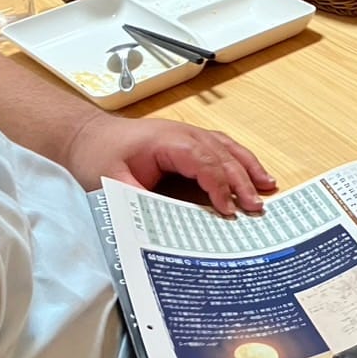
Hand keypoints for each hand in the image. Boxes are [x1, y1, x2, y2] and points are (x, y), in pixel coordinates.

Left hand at [63, 114, 276, 215]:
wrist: (88, 135)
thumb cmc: (99, 154)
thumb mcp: (110, 182)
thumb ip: (137, 201)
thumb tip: (160, 223)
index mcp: (169, 141)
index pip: (204, 163)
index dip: (220, 187)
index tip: (229, 211)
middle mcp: (185, 134)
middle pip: (222, 156)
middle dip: (242, 181)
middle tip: (257, 206)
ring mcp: (189, 135)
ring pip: (227, 149)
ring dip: (248, 167)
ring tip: (268, 186)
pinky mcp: (189, 142)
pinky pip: (222, 148)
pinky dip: (240, 160)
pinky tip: (251, 172)